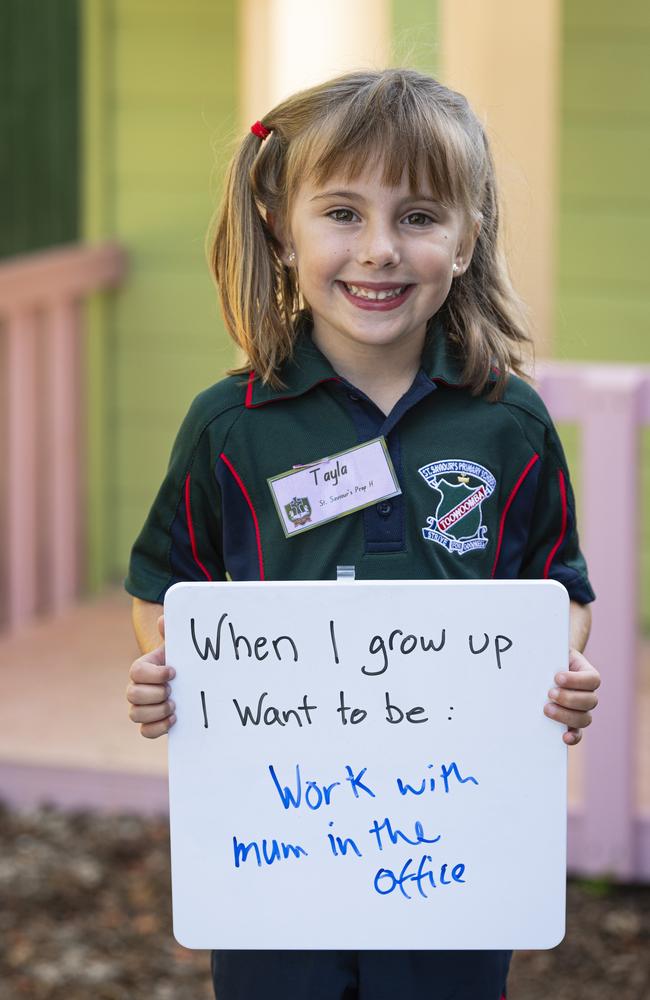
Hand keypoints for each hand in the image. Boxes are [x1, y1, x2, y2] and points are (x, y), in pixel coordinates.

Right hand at [126, 615, 176, 738]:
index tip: (173, 672)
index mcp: (141, 669)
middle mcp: (136, 689)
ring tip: (174, 705)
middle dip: (155, 694)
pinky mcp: (149, 724)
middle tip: (172, 691)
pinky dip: (158, 727)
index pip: (136, 672)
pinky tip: (174, 719)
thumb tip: (164, 619)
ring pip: (135, 714)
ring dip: (157, 711)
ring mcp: (141, 707)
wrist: (184, 682)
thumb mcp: (176, 647)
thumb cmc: (178, 662)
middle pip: (132, 695)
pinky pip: (145, 731)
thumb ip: (171, 632)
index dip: (154, 674)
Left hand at [544, 647, 599, 745]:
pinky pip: (578, 733)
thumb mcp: (550, 651)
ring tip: (546, 709)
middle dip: (569, 698)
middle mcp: (588, 694)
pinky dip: (573, 737)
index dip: (577, 680)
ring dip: (566, 715)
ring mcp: (581, 710)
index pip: (592, 679)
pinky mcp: (571, 722)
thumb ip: (549, 654)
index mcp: (587, 674)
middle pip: (590, 701)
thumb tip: (531, 653)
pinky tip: (564, 736)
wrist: (545, 667)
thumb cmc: (548, 658)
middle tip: (550, 693)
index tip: (557, 677)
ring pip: (584, 718)